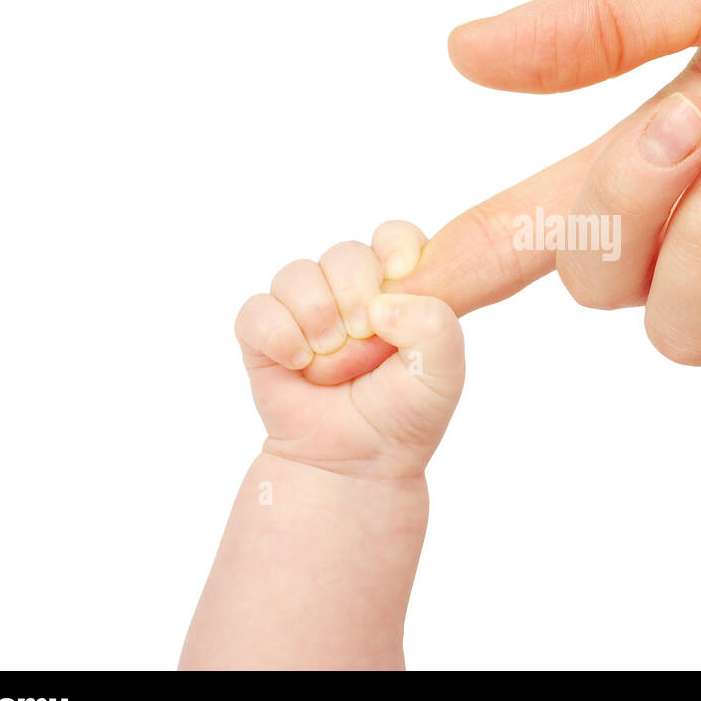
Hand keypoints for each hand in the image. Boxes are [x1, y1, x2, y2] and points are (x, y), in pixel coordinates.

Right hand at [235, 220, 462, 477]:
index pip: (393, 237)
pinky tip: (297, 364)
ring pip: (296, 274)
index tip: (400, 278)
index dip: (395, 249)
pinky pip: (257, 311)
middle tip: (365, 337)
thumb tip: (382, 302)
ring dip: (317, 315)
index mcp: (396, 290)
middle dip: (356, 293)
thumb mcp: (444, 372)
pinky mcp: (263, 337)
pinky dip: (277, 335)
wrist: (357, 463)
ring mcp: (304, 312)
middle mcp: (349, 293)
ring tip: (329, 357)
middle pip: (345, 253)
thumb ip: (436, 324)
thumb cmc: (404, 414)